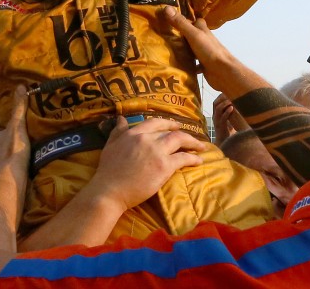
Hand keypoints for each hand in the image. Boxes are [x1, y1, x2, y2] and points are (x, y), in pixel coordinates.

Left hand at [0, 86, 29, 176]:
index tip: (3, 132)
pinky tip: (17, 172)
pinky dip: (9, 172)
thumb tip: (20, 87)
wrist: (13, 175)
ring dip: (4, 160)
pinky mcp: (3, 177)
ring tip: (16, 159)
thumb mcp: (18, 125)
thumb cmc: (13, 148)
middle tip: (12, 145)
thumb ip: (19, 107)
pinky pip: (5, 173)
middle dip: (0, 147)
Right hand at [87, 117, 206, 212]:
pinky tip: (199, 161)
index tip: (175, 126)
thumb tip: (121, 119)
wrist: (109, 191)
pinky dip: (193, 158)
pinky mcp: (164, 166)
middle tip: (192, 139)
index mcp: (134, 133)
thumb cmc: (108, 171)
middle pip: (171, 131)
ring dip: (193, 143)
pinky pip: (183, 158)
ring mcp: (157, 151)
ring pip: (180, 140)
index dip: (168, 123)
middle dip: (184, 133)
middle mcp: (147, 138)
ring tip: (201, 148)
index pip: (155, 122)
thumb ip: (118, 131)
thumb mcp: (110, 145)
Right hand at [163, 6, 245, 91]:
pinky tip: (176, 66)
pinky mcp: (204, 66)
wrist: (223, 72)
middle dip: (181, 35)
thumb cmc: (209, 50)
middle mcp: (204, 41)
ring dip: (183, 50)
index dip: (187, 19)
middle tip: (165, 35)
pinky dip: (186, 65)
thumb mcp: (193, 35)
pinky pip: (193, 64)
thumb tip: (166, 7)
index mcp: (203, 31)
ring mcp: (204, 53)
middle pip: (192, 35)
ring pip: (192, 49)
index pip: (196, 21)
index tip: (173, 18)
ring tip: (166, 50)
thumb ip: (181, 23)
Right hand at [211, 94, 248, 146]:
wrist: (225, 143)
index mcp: (217, 114)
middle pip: (216, 103)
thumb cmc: (229, 131)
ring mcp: (217, 121)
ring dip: (225, 103)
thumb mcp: (230, 119)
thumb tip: (242, 103)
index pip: (216, 101)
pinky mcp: (220, 127)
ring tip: (232, 99)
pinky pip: (222, 118)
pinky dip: (227, 112)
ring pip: (218, 109)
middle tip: (231, 93)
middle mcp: (215, 116)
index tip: (230, 92)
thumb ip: (233, 112)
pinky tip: (232, 108)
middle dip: (223, 97)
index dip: (222, 96)